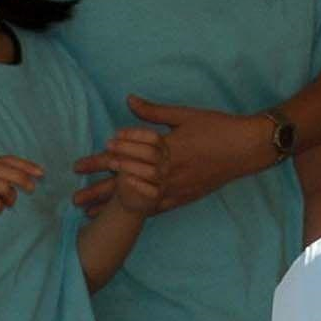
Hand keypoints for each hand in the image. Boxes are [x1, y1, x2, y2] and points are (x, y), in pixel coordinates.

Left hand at [75, 97, 276, 214]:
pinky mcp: (184, 199)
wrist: (246, 148)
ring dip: (111, 208)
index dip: (98, 162)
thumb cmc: (216, 127)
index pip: (122, 157)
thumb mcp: (183, 115)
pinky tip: (123, 221)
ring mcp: (174, 189)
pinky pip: (156, 209)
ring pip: (135, 201)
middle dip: (96, 192)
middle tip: (74, 200)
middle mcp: (165, 172)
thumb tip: (128, 100)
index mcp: (162, 149)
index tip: (79, 166)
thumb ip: (153, 112)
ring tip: (89, 216)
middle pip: (122, 184)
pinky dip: (136, 214)